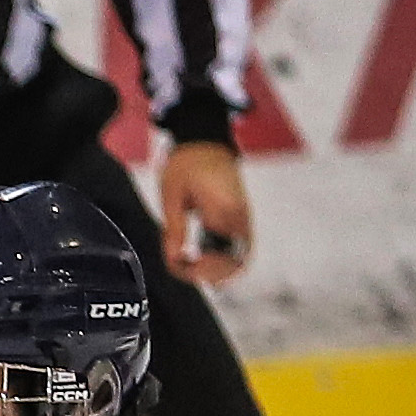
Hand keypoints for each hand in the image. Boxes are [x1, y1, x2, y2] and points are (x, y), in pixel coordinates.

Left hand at [158, 138, 250, 284]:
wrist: (204, 141)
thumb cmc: (186, 163)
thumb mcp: (171, 196)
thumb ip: (174, 229)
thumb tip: (174, 259)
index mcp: (225, 210)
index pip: (222, 255)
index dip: (202, 269)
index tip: (180, 265)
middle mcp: (240, 216)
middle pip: (237, 262)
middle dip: (209, 274)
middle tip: (182, 268)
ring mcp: (244, 217)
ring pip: (241, 257)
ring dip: (217, 269)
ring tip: (190, 266)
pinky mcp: (242, 217)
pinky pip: (239, 247)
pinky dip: (223, 259)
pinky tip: (201, 259)